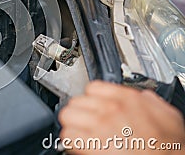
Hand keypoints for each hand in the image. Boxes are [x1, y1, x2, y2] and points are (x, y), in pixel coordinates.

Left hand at [59, 81, 184, 154]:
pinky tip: (79, 144)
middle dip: (79, 112)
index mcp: (127, 99)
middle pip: (76, 100)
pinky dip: (71, 141)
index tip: (92, 106)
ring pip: (67, 116)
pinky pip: (68, 136)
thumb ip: (152, 102)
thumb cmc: (169, 148)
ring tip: (79, 132)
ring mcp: (99, 126)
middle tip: (85, 121)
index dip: (91, 98)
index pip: (92, 87)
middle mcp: (110, 109)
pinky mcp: (90, 144)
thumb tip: (146, 97)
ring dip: (72, 124)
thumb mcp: (169, 116)